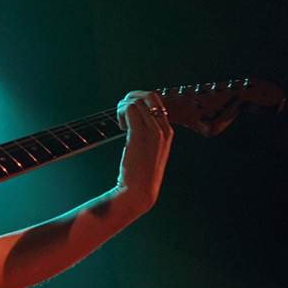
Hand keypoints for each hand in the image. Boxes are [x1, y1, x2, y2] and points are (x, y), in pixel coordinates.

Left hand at [115, 90, 172, 213]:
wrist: (139, 191)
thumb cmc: (142, 174)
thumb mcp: (152, 152)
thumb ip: (149, 135)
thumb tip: (134, 121)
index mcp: (168, 132)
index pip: (157, 103)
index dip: (141, 101)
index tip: (130, 109)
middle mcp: (163, 129)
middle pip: (150, 96)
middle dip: (133, 96)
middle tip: (122, 107)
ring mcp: (153, 131)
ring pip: (137, 102)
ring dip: (123, 106)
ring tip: (120, 121)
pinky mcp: (139, 134)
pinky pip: (129, 109)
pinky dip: (120, 112)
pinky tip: (119, 126)